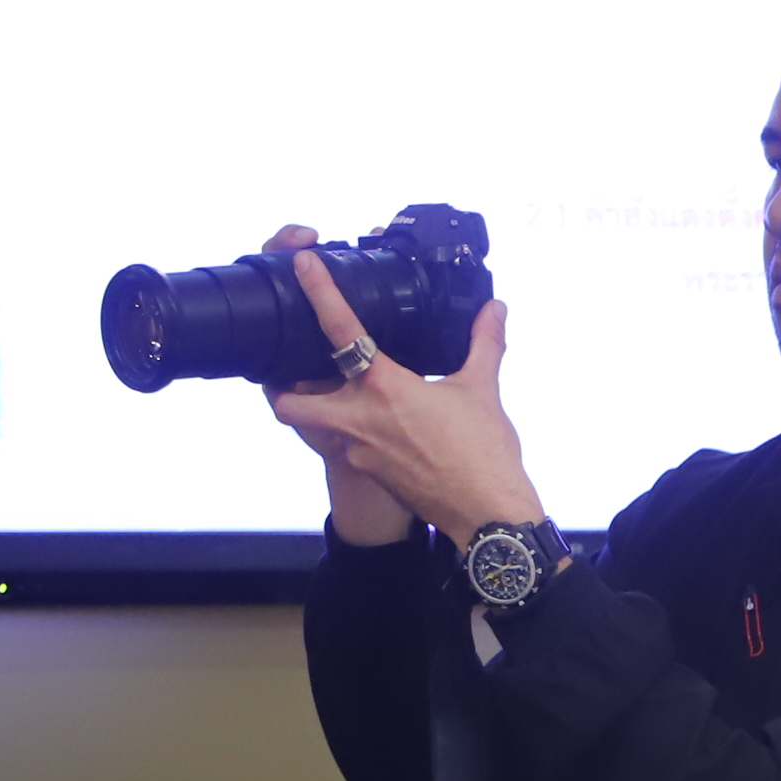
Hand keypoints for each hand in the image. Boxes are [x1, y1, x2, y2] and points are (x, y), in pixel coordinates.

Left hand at [252, 233, 540, 545]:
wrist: (488, 516)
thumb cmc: (484, 456)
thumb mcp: (482, 390)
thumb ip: (483, 343)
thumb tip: (494, 310)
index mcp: (386, 387)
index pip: (341, 329)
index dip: (318, 292)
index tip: (303, 264)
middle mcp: (361, 418)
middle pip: (291, 402)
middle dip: (285, 387)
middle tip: (298, 370)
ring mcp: (360, 451)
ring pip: (322, 427)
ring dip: (326, 412)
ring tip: (354, 401)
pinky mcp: (371, 473)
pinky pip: (353, 448)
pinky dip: (364, 435)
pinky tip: (391, 430)